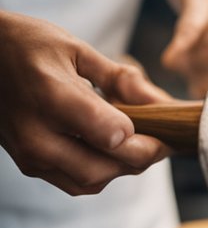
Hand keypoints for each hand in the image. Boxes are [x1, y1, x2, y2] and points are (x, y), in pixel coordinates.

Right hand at [0, 10, 171, 194]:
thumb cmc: (26, 45)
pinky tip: (110, 150)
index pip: (113, 135)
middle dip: (142, 157)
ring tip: (136, 143)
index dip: (143, 132)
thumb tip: (162, 103)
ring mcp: (29, 154)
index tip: (159, 121)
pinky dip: (100, 172)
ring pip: (93, 181)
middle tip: (161, 139)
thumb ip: (122, 80)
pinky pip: (75, 183)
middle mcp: (37, 134)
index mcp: (52, 97)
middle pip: (107, 167)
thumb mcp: (77, 50)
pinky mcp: (28, 164)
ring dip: (122, 168)